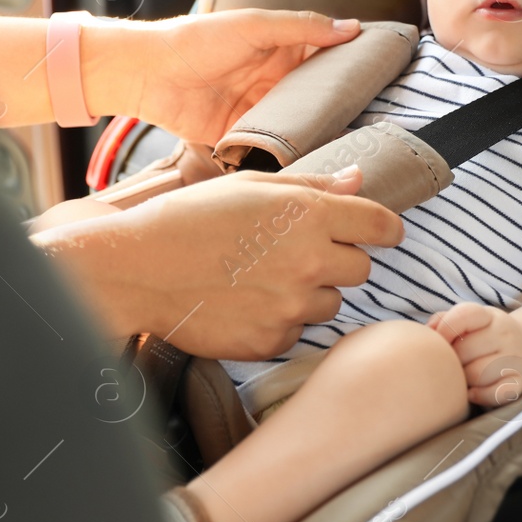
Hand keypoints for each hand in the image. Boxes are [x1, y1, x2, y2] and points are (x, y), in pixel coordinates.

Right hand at [33, 166, 403, 358]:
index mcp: (308, 214)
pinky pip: (296, 333)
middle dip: (336, 261)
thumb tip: (358, 180)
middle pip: (360, 269)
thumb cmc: (188, 219)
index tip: (378, 233)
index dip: (383, 228)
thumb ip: (312, 186)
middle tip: (293, 253)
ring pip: (330, 304)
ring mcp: (291, 306)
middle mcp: (309, 262)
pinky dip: (279, 322)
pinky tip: (245, 303)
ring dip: (308, 293)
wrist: (138, 270)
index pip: (381, 225)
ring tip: (261, 278)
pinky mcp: (270, 341)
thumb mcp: (250, 186)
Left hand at [81, 9, 360, 145]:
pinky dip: (286, 155)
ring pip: (298, 126)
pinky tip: (309, 163)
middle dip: (341, 109)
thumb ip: (302, 27)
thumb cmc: (196, 40)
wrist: (149, 73)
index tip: (386, 76)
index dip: (352, 67)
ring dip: (316, 135)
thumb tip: (351, 27)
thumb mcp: (254, 25)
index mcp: (281, 51)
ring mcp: (259, 111)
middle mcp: (274, 82)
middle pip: (317, 98)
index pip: (326, 59)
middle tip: (377, 122)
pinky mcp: (241, 137)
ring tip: (350, 148)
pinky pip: (271, 149)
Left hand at [427, 303, 521, 406]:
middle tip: (451, 365)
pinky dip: (481, 396)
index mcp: (489, 316)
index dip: (445, 329)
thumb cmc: (486, 335)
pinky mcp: (521, 382)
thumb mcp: (470, 320)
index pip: (465, 315)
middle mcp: (506, 334)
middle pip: (464, 351)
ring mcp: (516, 358)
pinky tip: (473, 393)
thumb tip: (426, 332)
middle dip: (452, 361)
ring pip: (476, 375)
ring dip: (463, 381)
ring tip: (463, 378)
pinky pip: (496, 394)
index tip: (439, 341)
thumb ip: (444, 321)